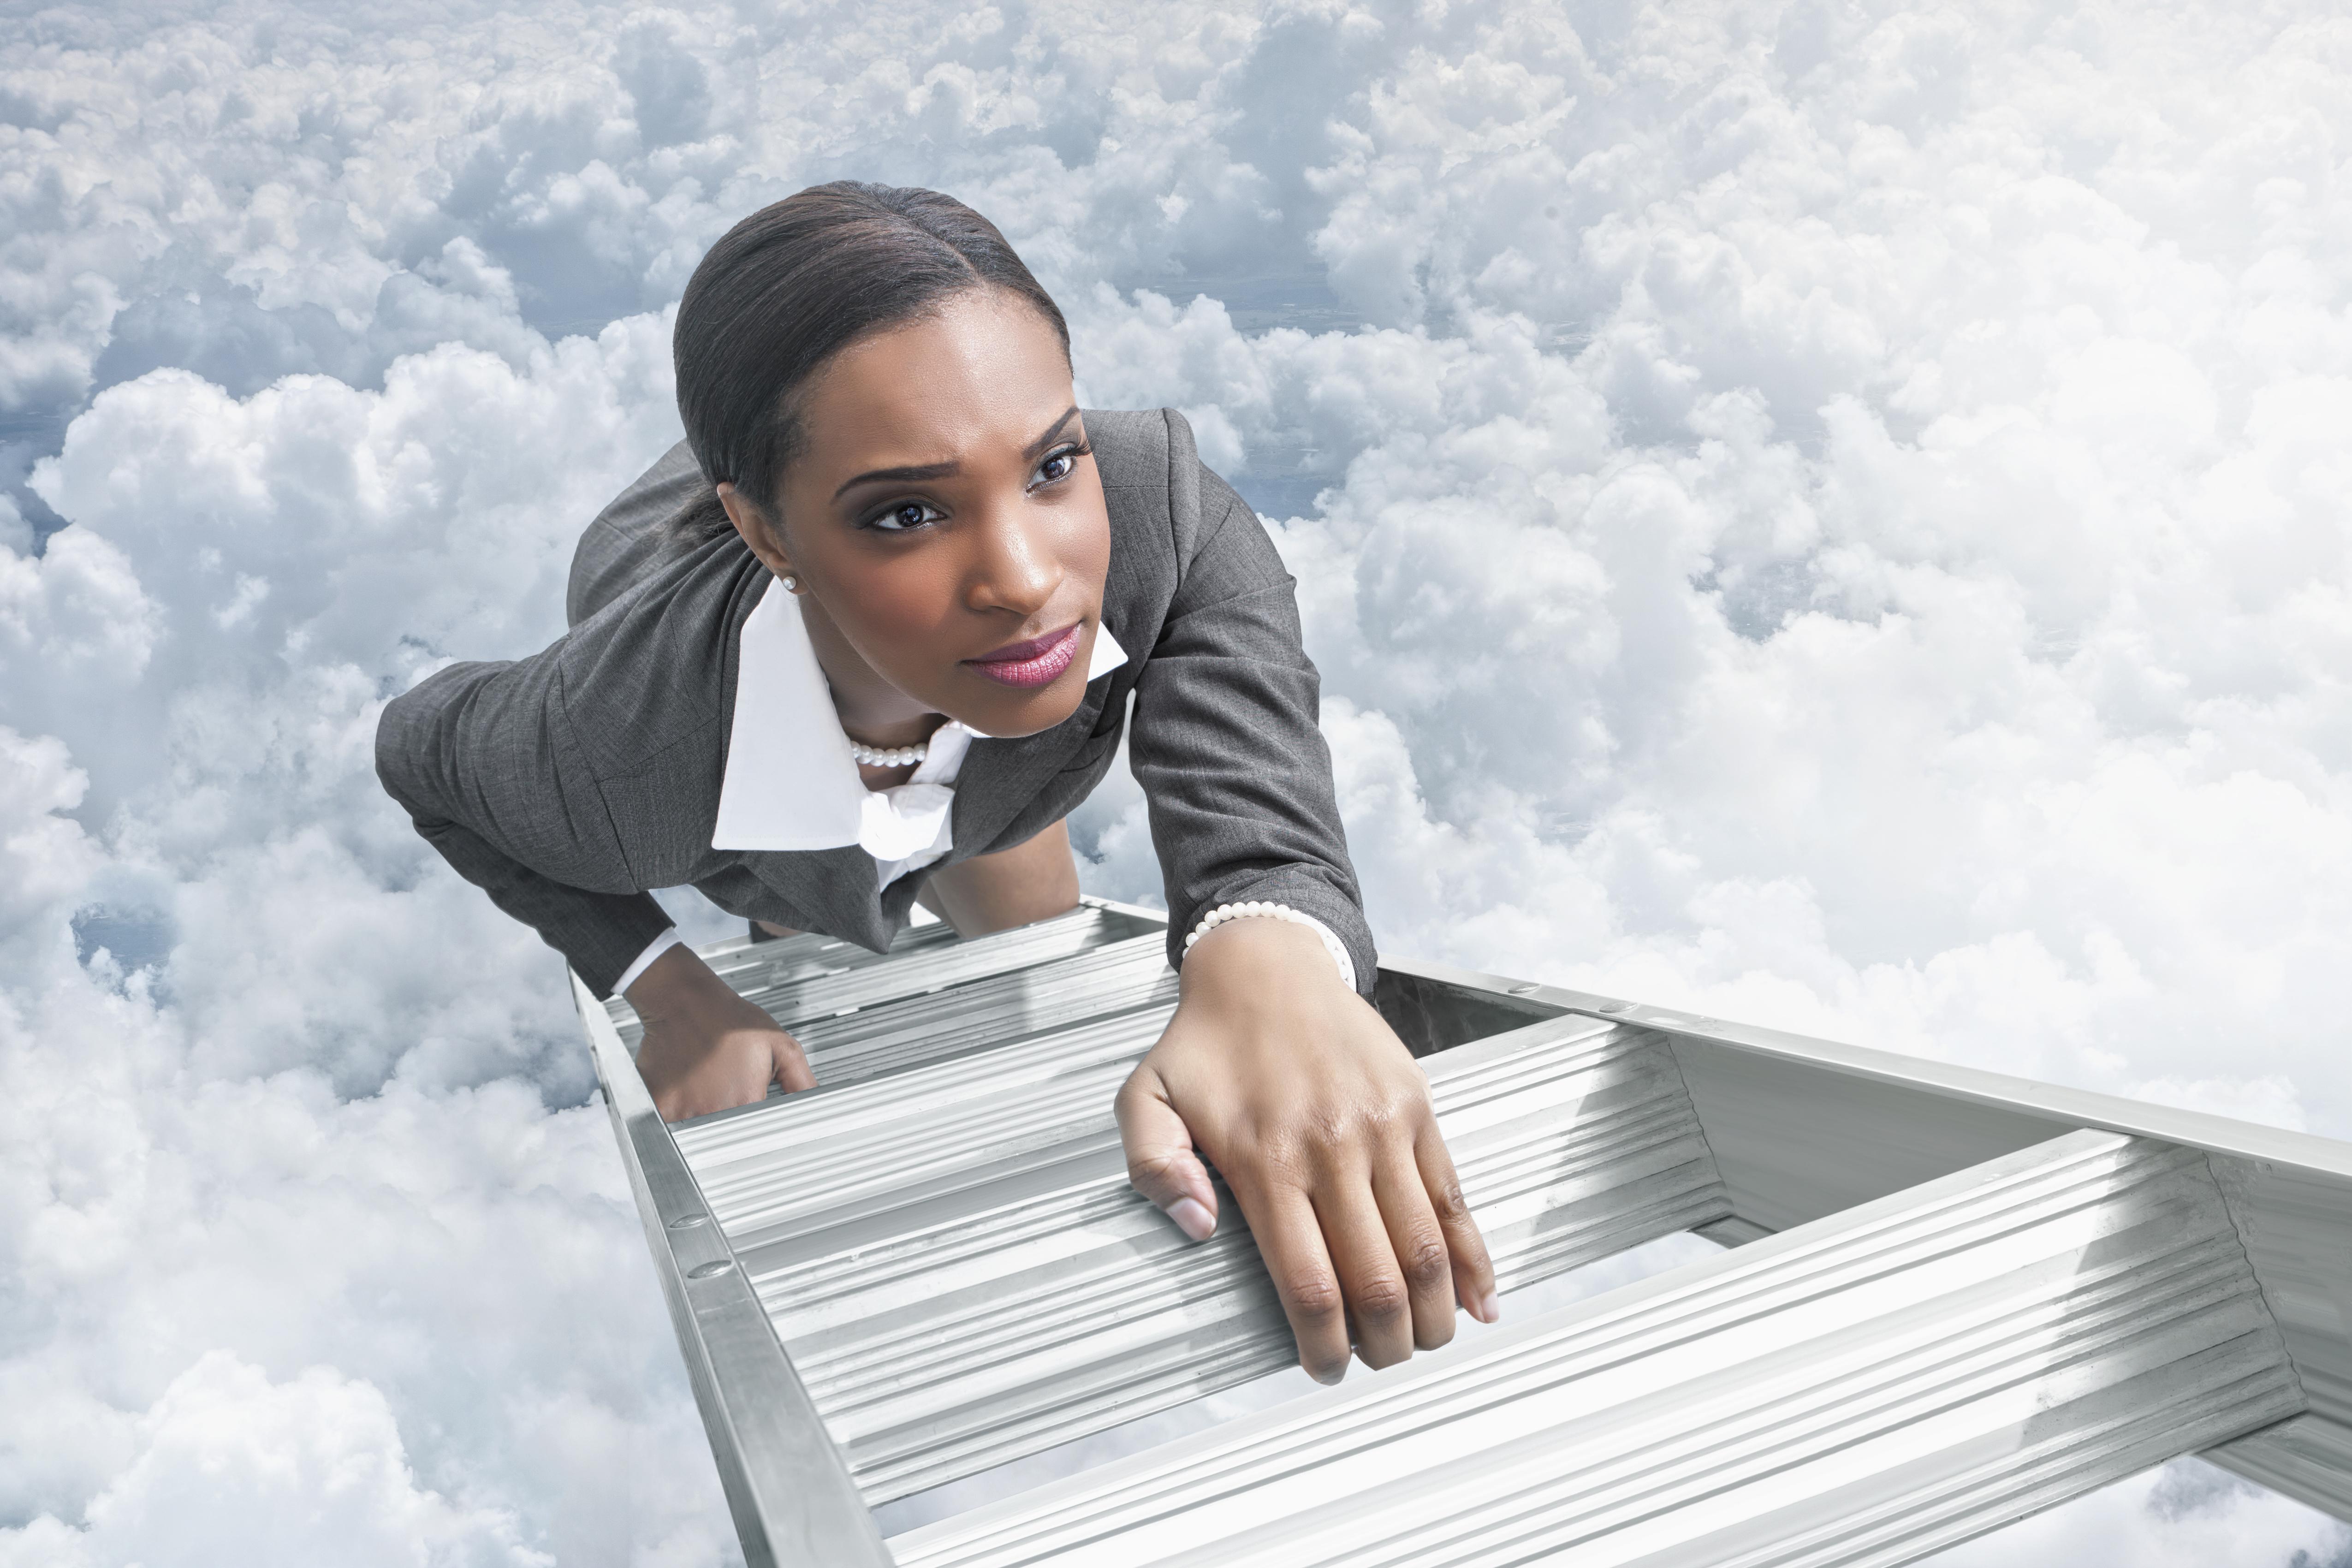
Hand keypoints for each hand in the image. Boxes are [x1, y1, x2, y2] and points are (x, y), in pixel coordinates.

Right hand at [625, 943, 815, 1120]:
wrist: (685, 1002)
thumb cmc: (731, 1021)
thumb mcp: (781, 1046)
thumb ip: (801, 1082)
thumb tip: (817, 1107)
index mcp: (747, 1101)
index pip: (756, 1135)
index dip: (756, 1126)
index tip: (754, 1115)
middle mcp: (714, 1110)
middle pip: (726, 1135)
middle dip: (730, 1118)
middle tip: (727, 1089)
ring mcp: (684, 1110)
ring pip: (698, 1130)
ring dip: (703, 1114)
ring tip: (707, 1084)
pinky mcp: (661, 1104)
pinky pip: (670, 1123)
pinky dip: (677, 1110)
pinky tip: (686, 1086)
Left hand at [1114, 916, 1498, 1381]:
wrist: (1266, 967)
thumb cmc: (1204, 1046)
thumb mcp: (1145, 1100)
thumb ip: (1155, 1169)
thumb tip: (1199, 1229)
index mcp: (1266, 1160)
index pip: (1309, 1285)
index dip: (1323, 1348)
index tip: (1322, 1370)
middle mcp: (1332, 1149)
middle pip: (1377, 1281)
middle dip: (1383, 1345)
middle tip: (1374, 1362)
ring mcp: (1383, 1130)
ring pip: (1427, 1249)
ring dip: (1433, 1315)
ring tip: (1421, 1342)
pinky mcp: (1418, 1112)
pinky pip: (1455, 1198)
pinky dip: (1475, 1259)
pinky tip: (1481, 1302)